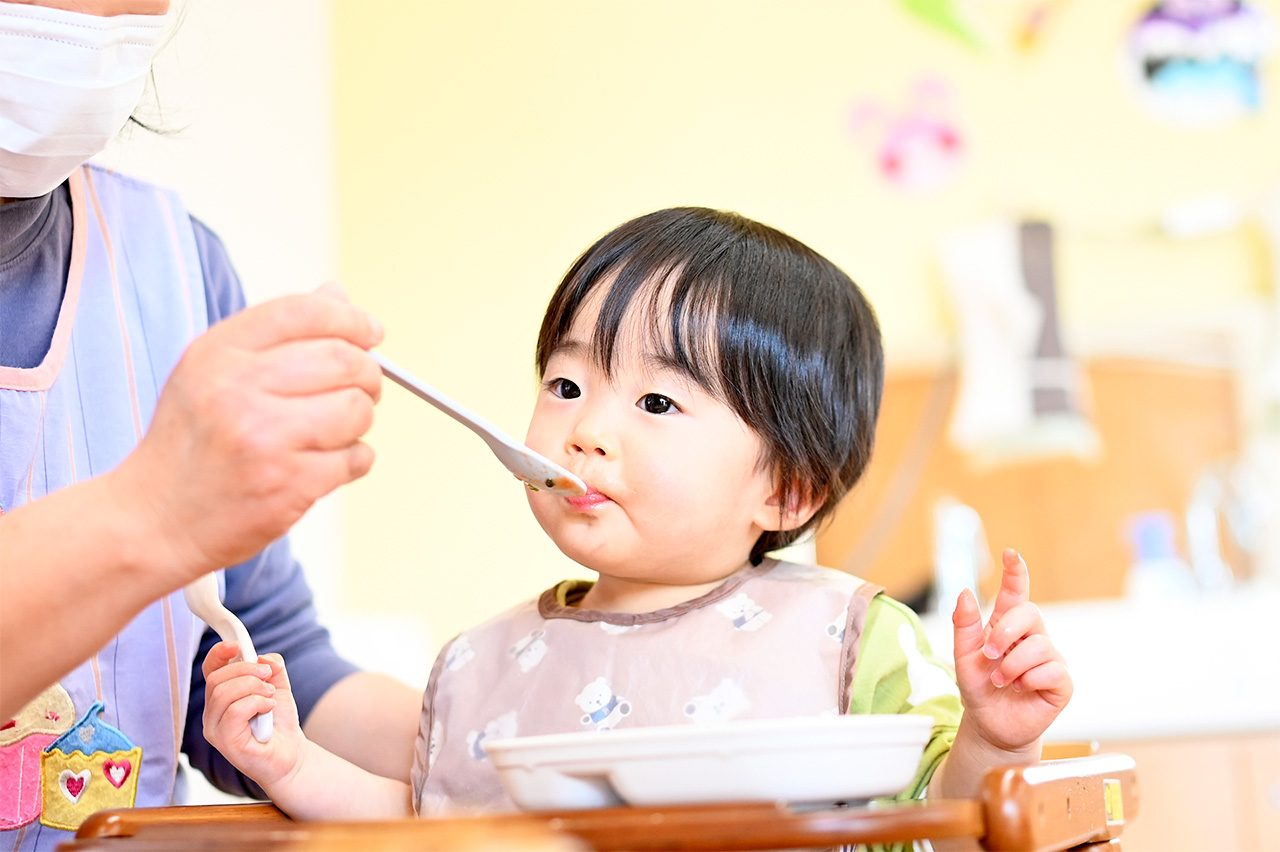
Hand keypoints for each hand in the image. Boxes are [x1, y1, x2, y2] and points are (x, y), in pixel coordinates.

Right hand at [110, 283, 383, 579]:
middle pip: (343, 358)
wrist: (154, 519)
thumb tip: (337, 295)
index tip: (370, 332)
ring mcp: (266, 438)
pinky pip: (356, 457)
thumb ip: (276, 334)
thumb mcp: (212, 373)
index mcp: (219, 353)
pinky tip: (324, 463)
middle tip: (364, 387)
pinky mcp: (290, 484)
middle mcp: (239, 389)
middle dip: (367, 373)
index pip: (305, 312)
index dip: (350, 318)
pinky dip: (353, 460)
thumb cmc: (191, 443)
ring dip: (360, 420)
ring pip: (357, 408)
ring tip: (335, 430)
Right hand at [202, 643, 303, 789]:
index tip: (238, 645)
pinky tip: (269, 708)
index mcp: (220, 697)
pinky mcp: (226, 742)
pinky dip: (256, 703)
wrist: (291, 755)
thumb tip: (262, 657)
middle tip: (268, 676)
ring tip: (270, 695)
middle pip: (216, 678)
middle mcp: (212, 713)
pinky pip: (234, 711)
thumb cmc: (279, 723)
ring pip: (223, 693)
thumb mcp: (278, 687)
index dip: (219, 653)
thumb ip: (272, 667)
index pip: (209, 669)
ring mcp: (215, 729)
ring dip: (253, 686)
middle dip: (246, 670)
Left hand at [951, 549, 1071, 752]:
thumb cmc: (979, 688)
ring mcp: (1050, 658)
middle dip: (1005, 632)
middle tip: (989, 654)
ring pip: (1039, 645)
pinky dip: (1030, 679)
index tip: (1012, 553)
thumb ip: (964, 626)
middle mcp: (1032, 638)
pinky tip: (1022, 688)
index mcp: (1007, 627)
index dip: (1016, 573)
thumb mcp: (963, 656)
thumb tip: (966, 593)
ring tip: (1001, 680)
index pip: (1016, 593)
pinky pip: (1052, 670)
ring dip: (1012, 664)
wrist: (989, 724)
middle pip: (1030, 613)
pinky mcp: (1061, 682)